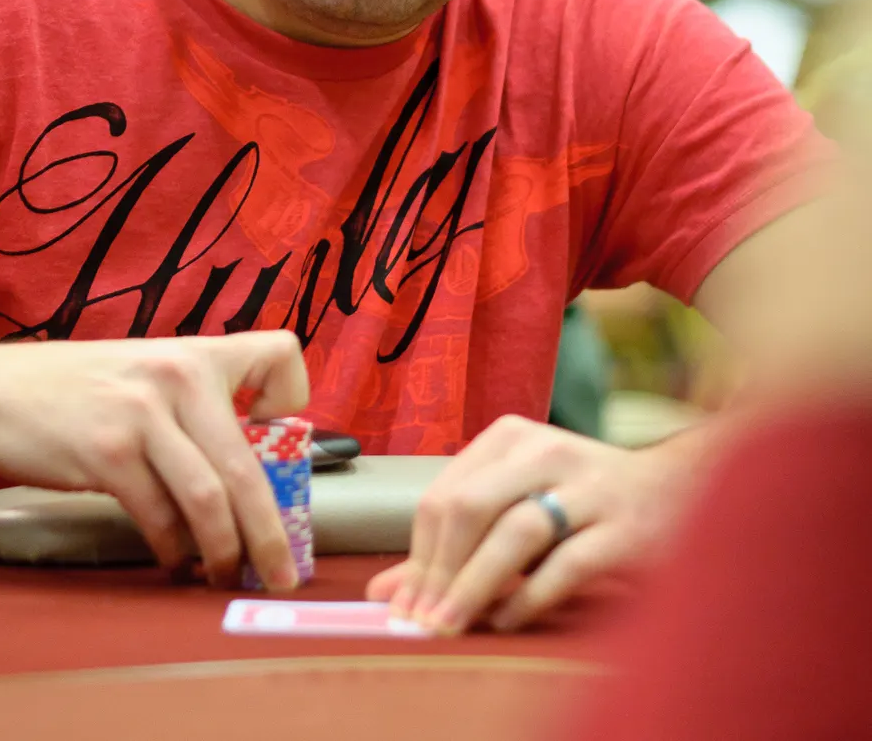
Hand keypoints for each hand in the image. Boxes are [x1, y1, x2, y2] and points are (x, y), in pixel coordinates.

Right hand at [0, 332, 308, 590]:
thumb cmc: (75, 390)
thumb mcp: (143, 373)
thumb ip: (192, 407)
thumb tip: (245, 477)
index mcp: (195, 353)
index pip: (280, 353)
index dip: (296, 397)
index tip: (282, 442)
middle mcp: (177, 375)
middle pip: (248, 465)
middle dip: (270, 533)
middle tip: (282, 575)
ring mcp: (142, 413)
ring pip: (209, 499)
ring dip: (224, 551)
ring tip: (225, 575)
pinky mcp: (107, 452)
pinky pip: (159, 515)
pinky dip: (172, 549)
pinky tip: (173, 560)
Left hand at [366, 415, 689, 632]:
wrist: (679, 490)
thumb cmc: (581, 500)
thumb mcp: (514, 506)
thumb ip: (451, 546)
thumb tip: (383, 594)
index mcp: (511, 437)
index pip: (444, 494)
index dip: (416, 555)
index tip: (400, 607)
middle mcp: (546, 451)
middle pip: (471, 507)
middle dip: (438, 572)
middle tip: (421, 622)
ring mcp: (589, 487)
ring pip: (515, 531)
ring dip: (475, 585)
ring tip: (452, 624)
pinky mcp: (624, 528)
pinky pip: (566, 563)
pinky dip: (530, 596)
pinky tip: (509, 620)